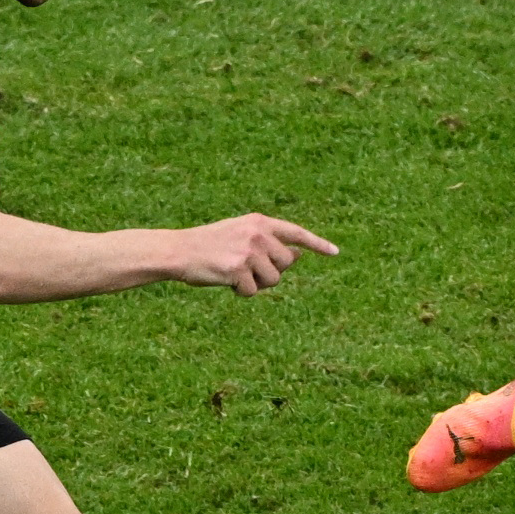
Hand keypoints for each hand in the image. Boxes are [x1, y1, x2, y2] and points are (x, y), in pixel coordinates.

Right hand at [178, 214, 340, 294]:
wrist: (179, 250)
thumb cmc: (209, 246)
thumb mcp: (240, 235)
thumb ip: (268, 243)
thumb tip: (297, 255)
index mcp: (259, 222)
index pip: (295, 232)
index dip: (317, 243)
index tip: (335, 252)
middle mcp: (258, 233)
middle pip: (286, 264)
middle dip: (271, 272)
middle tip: (247, 269)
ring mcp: (249, 251)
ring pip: (273, 280)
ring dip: (256, 284)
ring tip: (234, 273)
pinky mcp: (239, 269)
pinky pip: (253, 291)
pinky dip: (241, 292)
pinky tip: (225, 280)